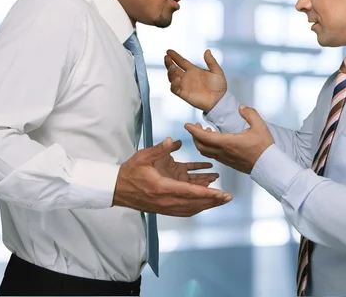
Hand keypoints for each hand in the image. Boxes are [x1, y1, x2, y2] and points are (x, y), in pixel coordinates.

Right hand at [113, 137, 232, 216]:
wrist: (117, 189)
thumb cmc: (130, 171)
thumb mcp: (143, 156)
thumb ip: (160, 149)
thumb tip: (175, 141)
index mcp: (163, 187)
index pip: (190, 192)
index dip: (208, 194)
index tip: (221, 194)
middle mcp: (167, 199)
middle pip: (195, 202)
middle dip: (213, 200)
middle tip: (228, 198)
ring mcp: (167, 204)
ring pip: (192, 206)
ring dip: (207, 202)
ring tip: (221, 199)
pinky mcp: (166, 204)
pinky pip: (185, 205)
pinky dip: (197, 202)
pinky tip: (206, 197)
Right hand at [164, 49, 226, 111]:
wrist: (219, 100)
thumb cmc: (219, 86)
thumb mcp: (217, 71)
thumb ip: (211, 61)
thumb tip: (207, 51)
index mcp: (193, 70)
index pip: (181, 62)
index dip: (175, 56)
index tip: (169, 51)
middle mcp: (187, 77)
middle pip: (174, 68)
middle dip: (169, 63)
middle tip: (167, 58)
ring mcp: (184, 85)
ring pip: (172, 77)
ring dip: (170, 72)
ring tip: (172, 67)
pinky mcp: (184, 94)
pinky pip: (174, 88)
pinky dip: (173, 84)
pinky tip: (177, 79)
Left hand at [185, 105, 273, 173]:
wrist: (269, 165)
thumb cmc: (265, 146)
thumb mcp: (260, 126)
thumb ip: (250, 113)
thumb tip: (241, 107)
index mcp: (228, 142)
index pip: (204, 137)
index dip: (193, 131)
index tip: (186, 124)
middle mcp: (223, 152)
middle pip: (200, 146)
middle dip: (195, 136)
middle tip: (196, 126)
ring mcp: (225, 159)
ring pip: (205, 152)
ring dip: (201, 142)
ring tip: (206, 132)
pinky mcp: (228, 163)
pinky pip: (212, 155)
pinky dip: (208, 147)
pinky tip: (215, 140)